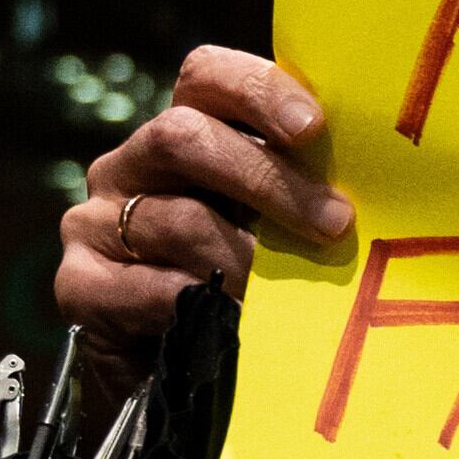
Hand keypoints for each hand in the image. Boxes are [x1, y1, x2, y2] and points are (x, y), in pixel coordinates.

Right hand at [56, 46, 352, 360]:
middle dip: (267, 178)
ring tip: (295, 293)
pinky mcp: (80, 285)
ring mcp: (97, 223)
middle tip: (333, 223)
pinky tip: (236, 321)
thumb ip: (308, 195)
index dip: (258, 91)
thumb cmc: (249, 289)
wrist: (184, 381)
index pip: (206, 78)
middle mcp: (130, 167)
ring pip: (177, 219)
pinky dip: (201, 305)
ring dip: (248, 258)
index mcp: (184, 136)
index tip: (313, 127)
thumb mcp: (281, 232)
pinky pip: (147, 286)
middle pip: (182, 136)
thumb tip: (377, 184)